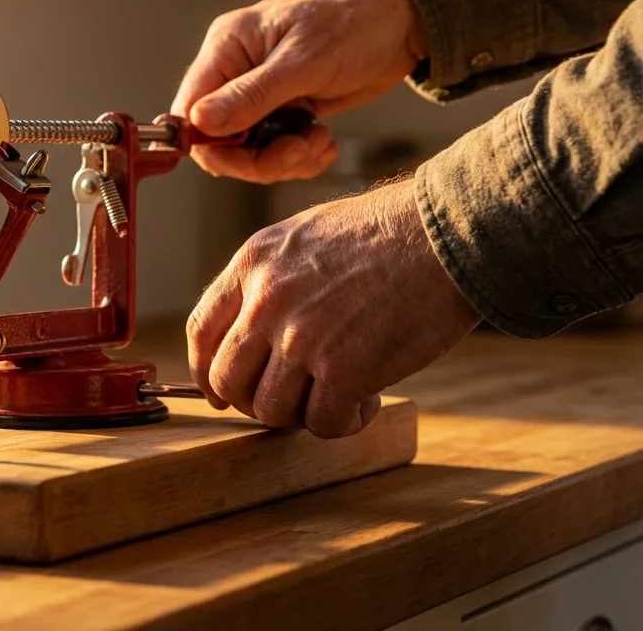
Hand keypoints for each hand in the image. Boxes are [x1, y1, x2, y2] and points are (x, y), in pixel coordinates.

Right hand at [172, 0, 428, 183]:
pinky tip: (325, 143)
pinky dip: (300, 157)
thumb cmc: (353, 23)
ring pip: (247, 153)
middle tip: (297, 153)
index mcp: (227, 48)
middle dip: (256, 159)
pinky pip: (274, 152)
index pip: (190, 108)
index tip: (245, 157)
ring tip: (320, 143)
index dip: (210, 142)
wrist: (403, 21)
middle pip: (217, 140)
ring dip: (284, 160)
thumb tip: (198, 122)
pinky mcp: (283, 111)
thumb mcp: (303, 62)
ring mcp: (259, 94)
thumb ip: (250, 95)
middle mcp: (236, 72)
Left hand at [186, 178, 480, 437]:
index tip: (217, 391)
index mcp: (254, 263)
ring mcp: (302, 338)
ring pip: (269, 409)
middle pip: (227, 378)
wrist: (450, 233)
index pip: (202, 330)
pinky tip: (367, 398)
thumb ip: (271, 278)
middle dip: (251, 400)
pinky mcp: (345, 370)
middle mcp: (267, 301)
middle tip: (285, 401)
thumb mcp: (306, 235)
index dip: (203, 370)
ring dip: (300, 414)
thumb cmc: (389, 231)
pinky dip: (343, 422)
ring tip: (334, 394)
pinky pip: (323, 422)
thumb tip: (254, 326)